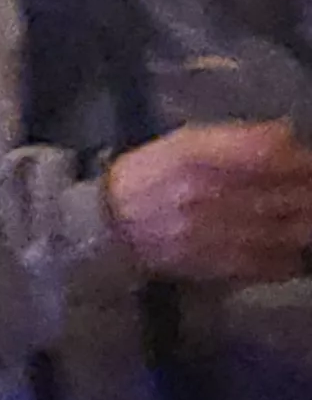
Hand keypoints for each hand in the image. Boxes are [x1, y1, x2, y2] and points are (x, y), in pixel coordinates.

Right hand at [103, 121, 311, 282]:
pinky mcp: (211, 264)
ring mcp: (209, 233)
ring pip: (283, 229)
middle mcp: (203, 194)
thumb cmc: (148, 176)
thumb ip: (235, 137)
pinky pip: (267, 262)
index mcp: (194, 157)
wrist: (107, 225)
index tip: (306, 159)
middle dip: (308, 190)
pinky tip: (294, 247)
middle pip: (283, 193)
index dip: (298, 157)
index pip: (268, 154)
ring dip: (305, 222)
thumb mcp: (182, 142)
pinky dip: (290, 256)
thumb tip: (286, 135)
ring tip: (307, 215)